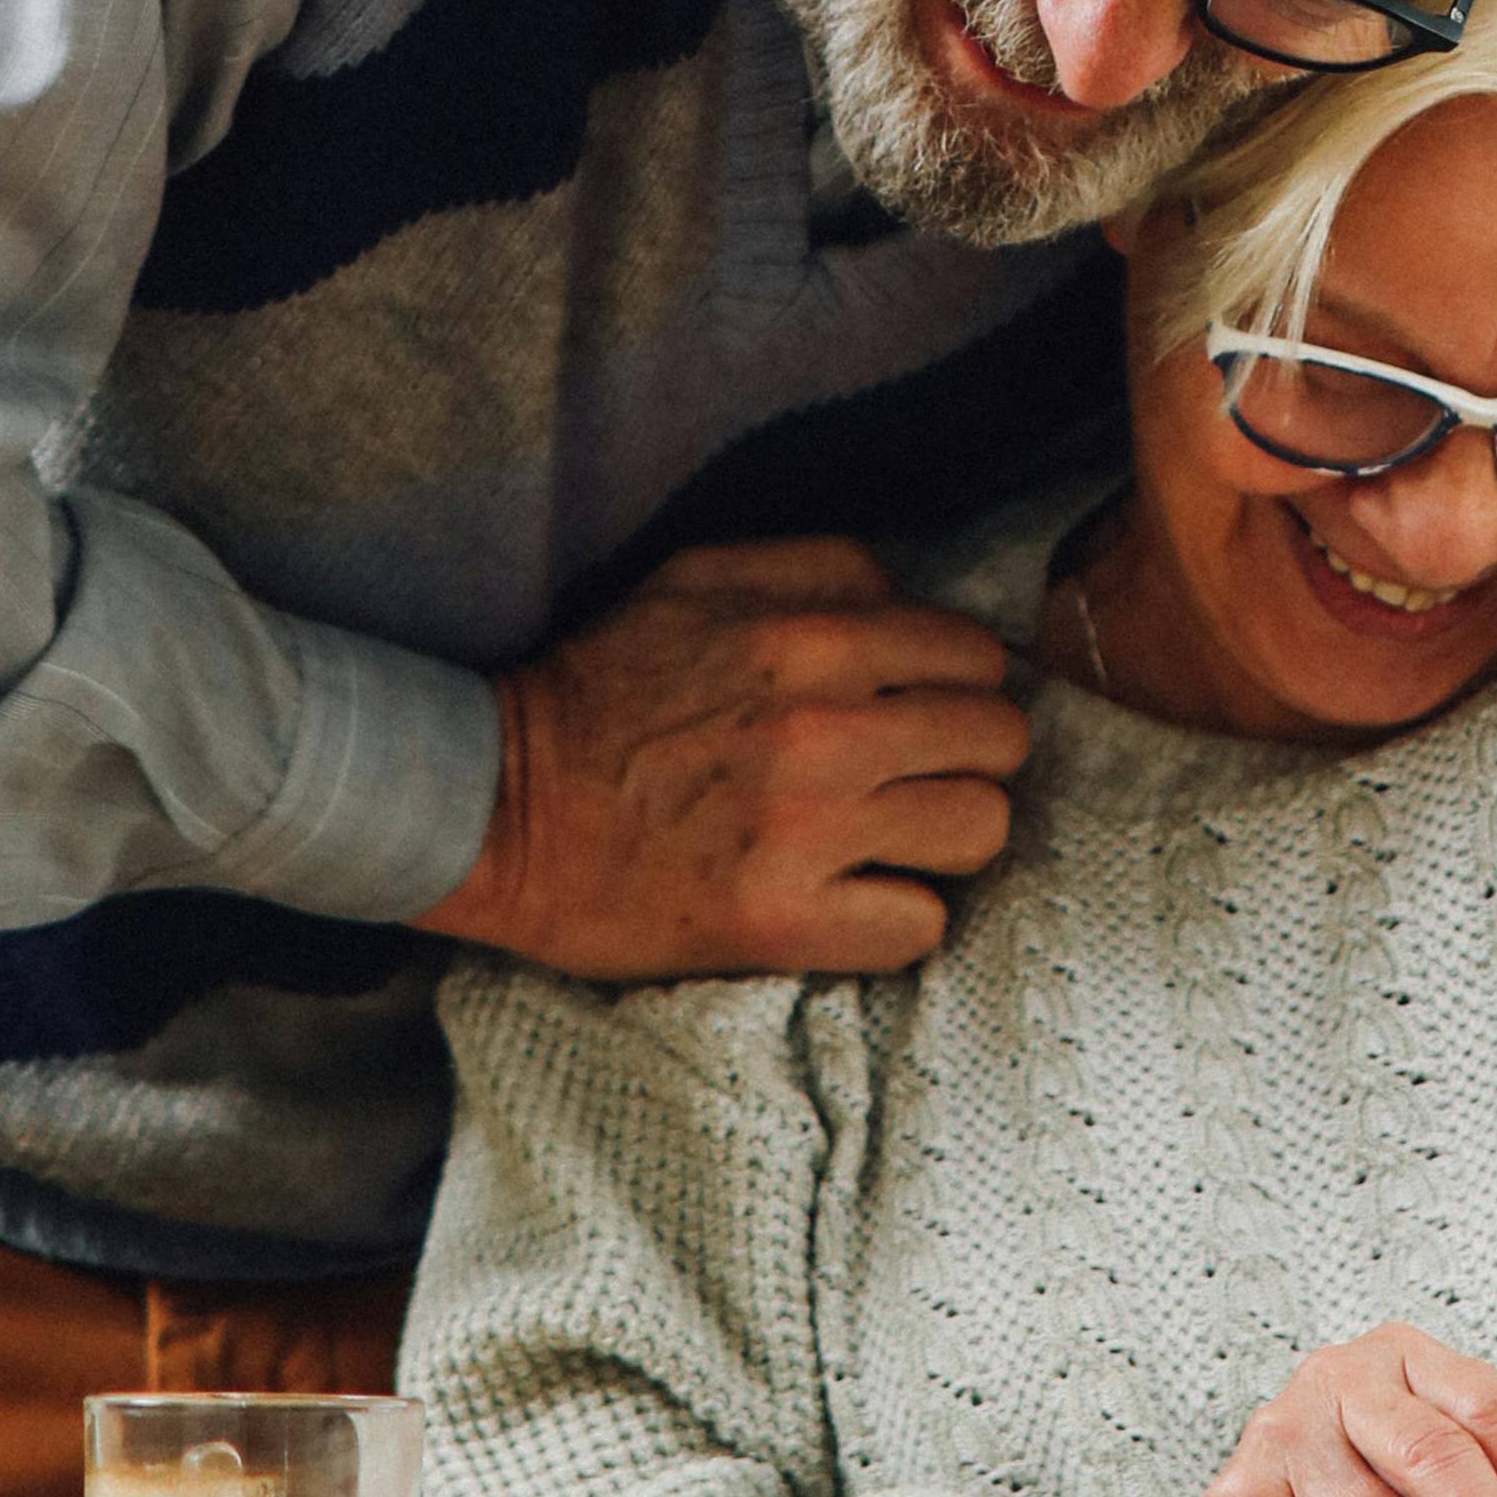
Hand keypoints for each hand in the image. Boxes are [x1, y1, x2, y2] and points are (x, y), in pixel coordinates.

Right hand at [412, 539, 1024, 980]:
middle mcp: (826, 728)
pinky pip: (920, 925)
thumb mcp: (700, 578)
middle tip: (912, 777)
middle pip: (1000, 744)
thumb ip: (821, 571)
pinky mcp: (783, 922)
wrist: (496, 808)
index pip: (980, 657)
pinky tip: (852, 900)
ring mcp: (810, 830)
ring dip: (944, 838)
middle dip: (966, 757)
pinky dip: (895, 917)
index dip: (960, 684)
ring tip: (889, 839)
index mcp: (811, 635)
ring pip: (980, 831)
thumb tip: (917, 604)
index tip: (922, 709)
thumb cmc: (602, 688)